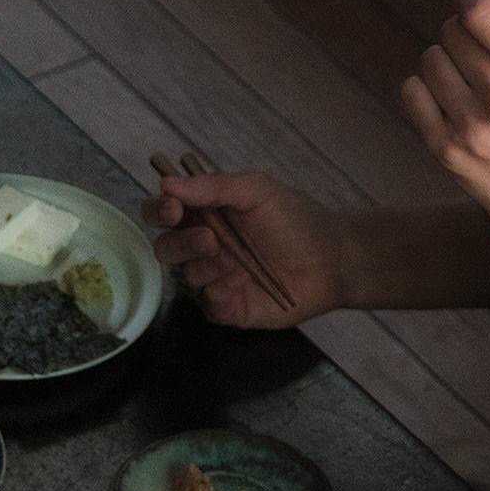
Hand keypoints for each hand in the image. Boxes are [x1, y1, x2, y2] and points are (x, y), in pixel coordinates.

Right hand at [143, 159, 345, 329]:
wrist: (330, 260)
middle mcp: (204, 247)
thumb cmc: (295, 221)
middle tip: (211, 239)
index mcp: (206, 214)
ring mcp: (214, 278)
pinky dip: (222, 290)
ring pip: (187, 275)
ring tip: (241, 261)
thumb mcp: (257, 190)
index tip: (173, 209)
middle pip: (165, 247)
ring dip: (210, 266)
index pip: (164, 212)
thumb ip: (213, 186)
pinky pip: (206, 302)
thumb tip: (167, 183)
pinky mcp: (226, 307)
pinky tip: (245, 281)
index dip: (159, 210)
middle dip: (181, 243)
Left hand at [400, 0, 489, 237]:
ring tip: (474, 83)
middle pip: (453, 30)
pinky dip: (427, 88)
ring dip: (446, 60)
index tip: (480, 7)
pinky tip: (454, 102)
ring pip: (430, 57)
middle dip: (466, 32)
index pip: (478, 10)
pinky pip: (411, 90)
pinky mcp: (442, 149)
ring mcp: (469, 129)